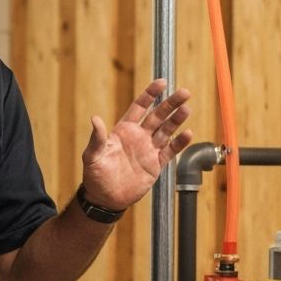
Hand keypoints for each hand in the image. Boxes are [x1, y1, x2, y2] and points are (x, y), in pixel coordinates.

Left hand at [81, 79, 191, 210]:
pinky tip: (188, 133)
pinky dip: (179, 143)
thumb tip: (94, 119)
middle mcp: (138, 137)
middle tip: (184, 93)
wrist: (105, 198)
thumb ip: (97, 139)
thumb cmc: (95, 175)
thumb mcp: (92, 156)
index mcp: (123, 130)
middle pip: (158, 116)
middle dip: (170, 104)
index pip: (139, 107)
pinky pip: (170, 151)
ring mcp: (148, 150)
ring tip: (186, 109)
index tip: (161, 82)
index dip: (150, 95)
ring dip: (176, 120)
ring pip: (166, 131)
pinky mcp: (155, 164)